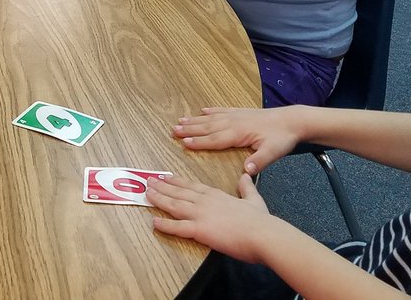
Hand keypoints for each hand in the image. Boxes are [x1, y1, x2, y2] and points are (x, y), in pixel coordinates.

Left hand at [148, 173, 271, 261]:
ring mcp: (201, 215)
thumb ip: (247, 187)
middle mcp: (205, 202)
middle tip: (149, 181)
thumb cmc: (260, 220)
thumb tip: (246, 175)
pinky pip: (178, 227)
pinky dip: (165, 225)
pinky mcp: (200, 230)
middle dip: (162, 187)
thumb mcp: (253, 198)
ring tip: (147, 194)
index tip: (166, 177)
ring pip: (174, 205)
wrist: (263, 234)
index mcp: (217, 195)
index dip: (177, 181)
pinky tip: (154, 221)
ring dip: (159, 199)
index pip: (192, 186)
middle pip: (179, 192)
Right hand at [173, 107, 300, 174]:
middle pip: (208, 126)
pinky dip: (211, 111)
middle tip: (174, 130)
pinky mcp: (242, 113)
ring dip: (196, 120)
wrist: (292, 120)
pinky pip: (222, 111)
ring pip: (212, 118)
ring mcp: (237, 116)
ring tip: (181, 120)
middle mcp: (234, 122)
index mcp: (239, 133)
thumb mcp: (273, 152)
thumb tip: (246, 172)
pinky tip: (203, 110)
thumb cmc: (282, 137)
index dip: (199, 142)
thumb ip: (259, 161)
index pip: (215, 139)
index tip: (184, 143)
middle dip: (190, 129)